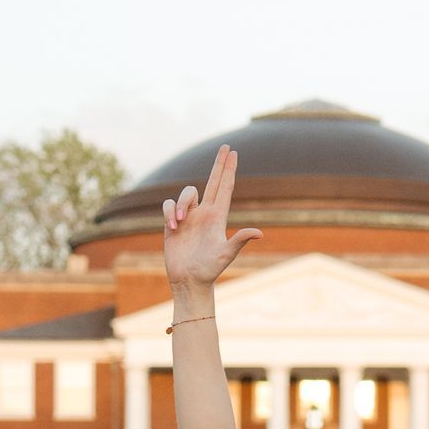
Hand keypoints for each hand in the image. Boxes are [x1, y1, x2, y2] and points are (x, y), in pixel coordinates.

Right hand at [162, 144, 261, 294]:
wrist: (189, 281)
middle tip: (225, 147)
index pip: (225, 187)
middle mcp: (205, 213)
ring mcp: (189, 217)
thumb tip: (259, 233)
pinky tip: (172, 227)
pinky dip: (169, 212)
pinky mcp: (173, 223)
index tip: (234, 153)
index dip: (229, 170)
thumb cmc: (209, 270)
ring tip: (179, 223)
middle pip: (212, 181)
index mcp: (218, 217)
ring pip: (186, 193)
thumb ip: (239, 241)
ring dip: (181, 204)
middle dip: (219, 164)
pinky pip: (168, 205)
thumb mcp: (225, 255)